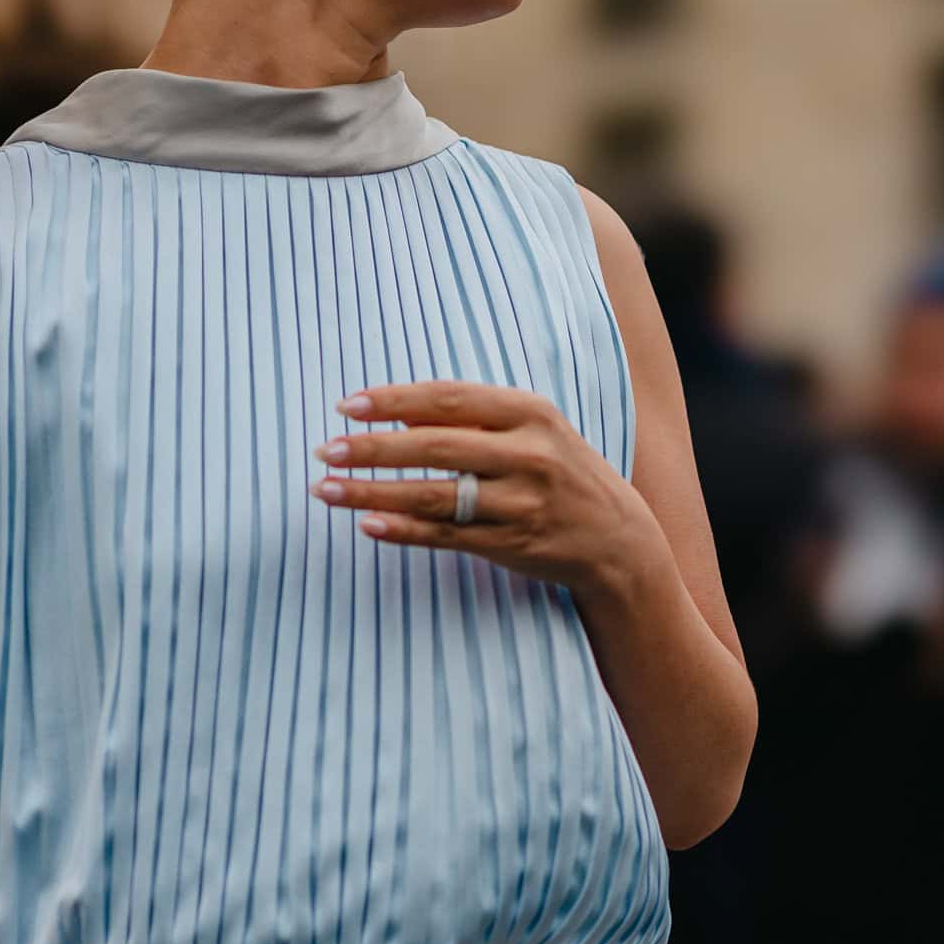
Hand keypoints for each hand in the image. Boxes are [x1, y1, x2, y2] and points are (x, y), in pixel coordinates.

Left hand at [309, 378, 656, 598]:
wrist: (617, 537)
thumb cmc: (557, 473)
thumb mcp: (530, 430)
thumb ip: (472, 417)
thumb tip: (394, 413)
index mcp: (530, 412)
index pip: (449, 398)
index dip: (395, 401)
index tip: (347, 406)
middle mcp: (529, 454)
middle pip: (435, 447)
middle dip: (374, 448)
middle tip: (326, 449)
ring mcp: (521, 503)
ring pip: (434, 496)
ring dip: (373, 492)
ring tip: (326, 489)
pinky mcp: (512, 544)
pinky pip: (447, 536)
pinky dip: (404, 530)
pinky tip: (367, 524)